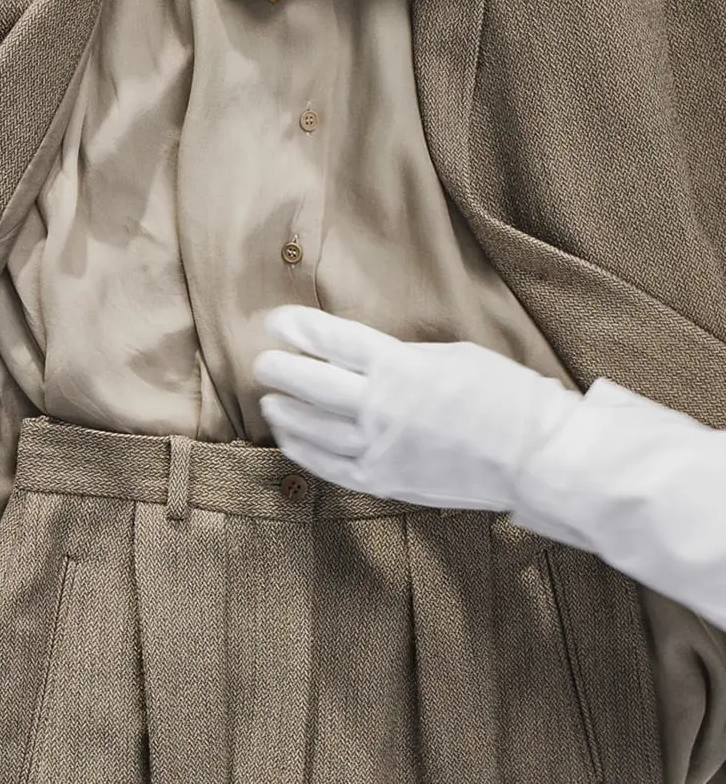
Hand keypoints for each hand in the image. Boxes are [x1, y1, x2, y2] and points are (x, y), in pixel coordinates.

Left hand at [252, 305, 581, 511]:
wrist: (539, 458)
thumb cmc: (508, 397)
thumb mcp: (455, 355)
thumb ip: (404, 357)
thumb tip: (367, 357)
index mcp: (401, 366)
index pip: (335, 341)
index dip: (302, 329)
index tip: (278, 321)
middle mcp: (382, 407)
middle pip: (314, 384)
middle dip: (282, 370)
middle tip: (263, 360)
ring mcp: (382, 448)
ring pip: (315, 429)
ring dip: (287, 412)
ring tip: (270, 399)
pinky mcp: (387, 481)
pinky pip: (331, 467)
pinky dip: (304, 452)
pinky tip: (290, 438)